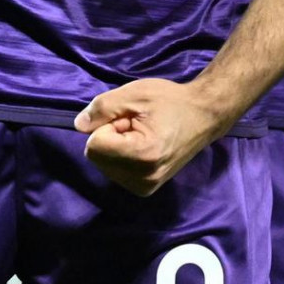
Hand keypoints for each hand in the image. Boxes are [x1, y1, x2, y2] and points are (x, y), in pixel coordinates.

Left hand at [74, 77, 227, 195]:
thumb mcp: (135, 93)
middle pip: (97, 158)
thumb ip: (103, 108)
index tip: (129, 118)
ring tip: (142, 134)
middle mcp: (143, 179)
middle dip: (110, 137)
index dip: (106, 125)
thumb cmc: (171, 101)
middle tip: (137, 125)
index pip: (94, 146)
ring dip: (116, 148)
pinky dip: (122, 157)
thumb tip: (79, 125)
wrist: (204, 116)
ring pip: (104, 166)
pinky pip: (115, 172)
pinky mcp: (146, 190)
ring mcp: (145, 188)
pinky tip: (143, 147)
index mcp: (142, 155)